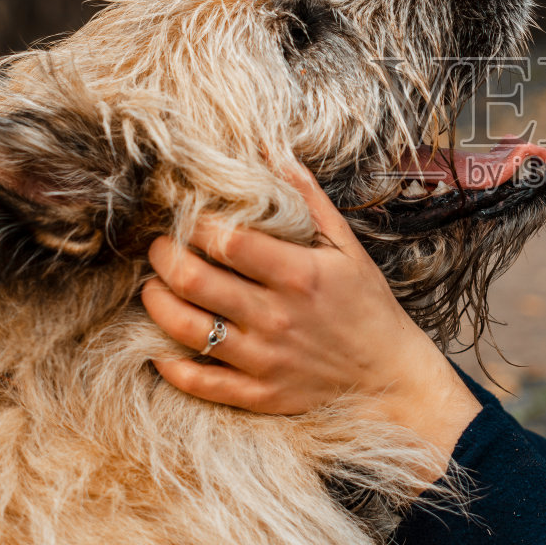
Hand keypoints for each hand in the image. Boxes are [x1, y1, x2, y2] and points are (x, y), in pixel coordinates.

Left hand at [141, 163, 481, 473]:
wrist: (391, 378)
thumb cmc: (368, 306)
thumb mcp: (346, 247)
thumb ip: (307, 198)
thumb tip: (271, 150)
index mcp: (298, 274)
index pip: (226, 240)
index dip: (194, 224)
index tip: (186, 216)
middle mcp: (276, 316)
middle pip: (193, 280)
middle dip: (163, 257)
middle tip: (159, 247)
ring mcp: (264, 359)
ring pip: (185, 328)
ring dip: (156, 302)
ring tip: (154, 287)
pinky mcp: (258, 394)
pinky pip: (198, 381)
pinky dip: (168, 364)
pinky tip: (159, 346)